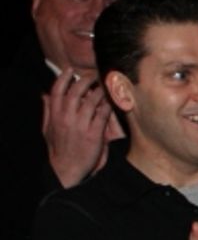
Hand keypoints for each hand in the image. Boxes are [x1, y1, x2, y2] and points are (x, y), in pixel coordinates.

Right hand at [42, 71, 119, 187]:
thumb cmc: (59, 148)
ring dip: (99, 92)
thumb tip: (44, 95)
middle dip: (85, 82)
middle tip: (93, 77)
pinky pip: (102, 115)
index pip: (57, 91)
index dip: (64, 78)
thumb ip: (47, 111)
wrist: (68, 168)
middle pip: (76, 92)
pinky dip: (107, 106)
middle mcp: (66, 118)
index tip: (71, 71)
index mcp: (54, 115)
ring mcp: (81, 125)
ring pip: (91, 102)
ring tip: (104, 88)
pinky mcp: (94, 134)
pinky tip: (111, 102)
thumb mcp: (48, 129)